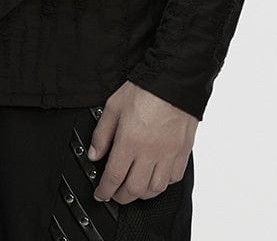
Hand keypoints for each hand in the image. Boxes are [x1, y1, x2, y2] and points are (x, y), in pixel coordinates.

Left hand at [88, 80, 197, 204]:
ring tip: (134, 188)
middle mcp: (150, 152)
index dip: (104, 190)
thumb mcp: (113, 106)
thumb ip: (102, 133)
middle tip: (114, 194)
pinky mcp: (182, 152)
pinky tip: (155, 177)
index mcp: (130, 141)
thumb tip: (94, 154)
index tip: (100, 193)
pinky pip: (174, 179)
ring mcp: (168, 154)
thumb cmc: (145, 89)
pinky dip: (163, 184)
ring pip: (155, 189)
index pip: (114, 176)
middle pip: (134, 189)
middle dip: (121, 196)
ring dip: (142, 194)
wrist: (173, 79)